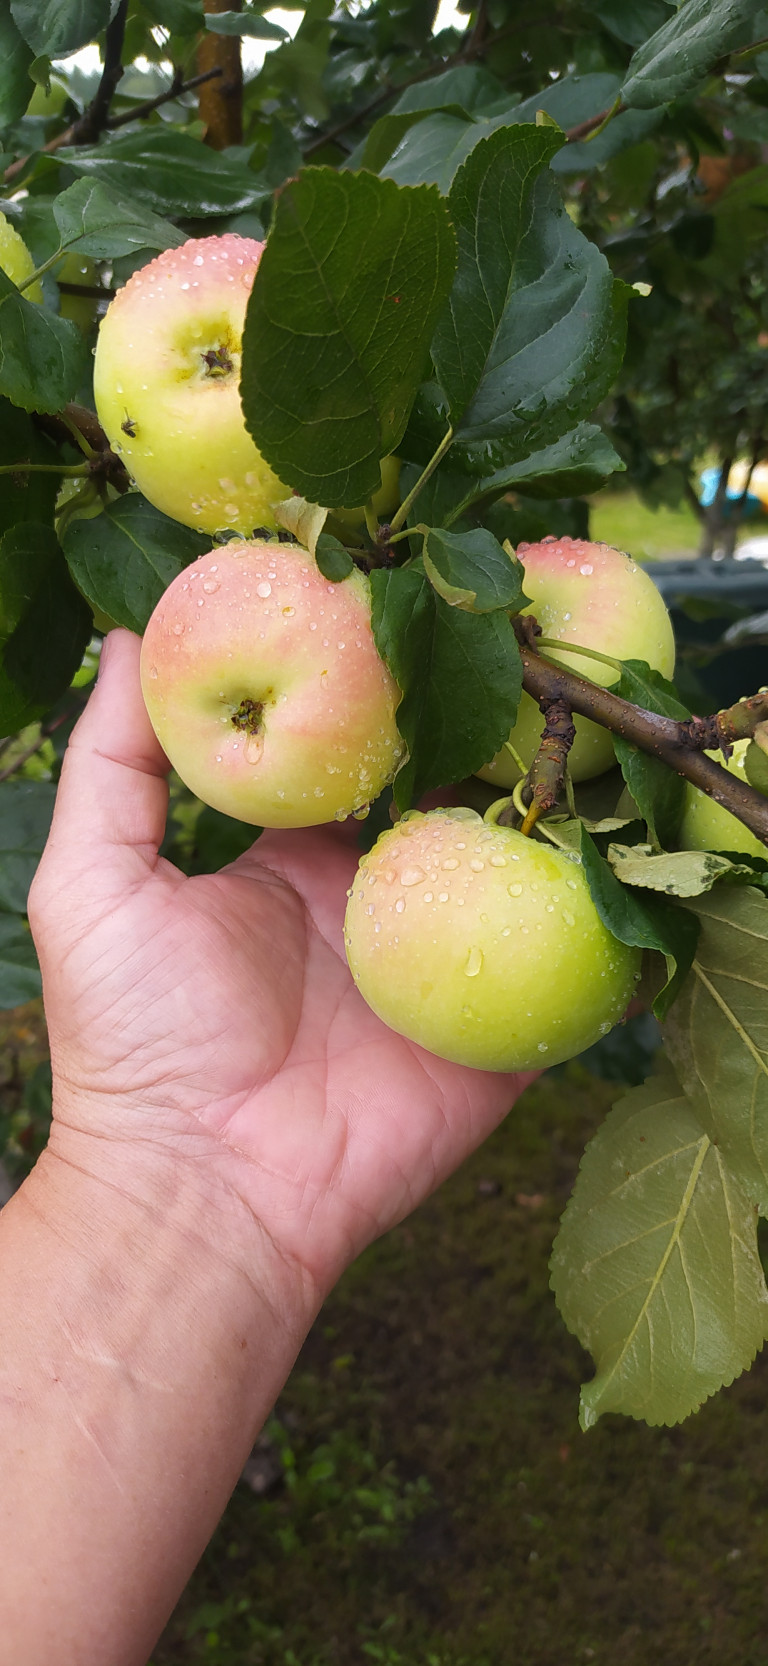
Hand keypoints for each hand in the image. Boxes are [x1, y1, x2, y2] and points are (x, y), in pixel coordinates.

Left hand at [30, 630, 532, 1299]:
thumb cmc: (135, 1037)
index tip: (408, 621)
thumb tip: (130, 634)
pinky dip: (593, 909)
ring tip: (573, 728)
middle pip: (444, 800)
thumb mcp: (92, 882)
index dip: (378, 697)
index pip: (352, 760)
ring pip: (514, 866)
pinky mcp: (493, 1027)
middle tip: (513, 661)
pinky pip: (556, 962)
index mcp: (292, 865)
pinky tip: (613, 839)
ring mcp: (441, 963)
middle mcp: (374, 903)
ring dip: (543, 805)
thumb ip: (114, 763)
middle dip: (476, 737)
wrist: (204, 1189)